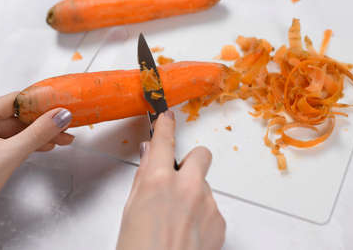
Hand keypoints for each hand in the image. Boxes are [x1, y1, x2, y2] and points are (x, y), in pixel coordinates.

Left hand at [0, 92, 73, 232]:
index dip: (41, 103)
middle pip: (18, 116)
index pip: (15, 100)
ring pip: (17, 130)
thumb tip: (60, 117)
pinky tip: (44, 145)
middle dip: (44, 123)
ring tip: (61, 138)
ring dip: (39, 135)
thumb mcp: (9, 155)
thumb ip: (38, 133)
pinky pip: (11, 141)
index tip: (61, 107)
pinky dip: (29, 143)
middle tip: (65, 125)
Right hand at [116, 110, 225, 249]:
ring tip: (177, 221)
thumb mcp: (132, 209)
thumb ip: (144, 177)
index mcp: (158, 181)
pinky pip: (212, 208)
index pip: (165, 141)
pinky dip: (202, 215)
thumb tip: (151, 154)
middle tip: (179, 179)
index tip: (167, 116)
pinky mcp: (220, 221)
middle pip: (201, 154)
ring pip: (205, 186)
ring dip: (194, 195)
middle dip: (192, 161)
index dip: (166, 125)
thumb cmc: (138, 248)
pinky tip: (188, 233)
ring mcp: (207, 203)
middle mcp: (188, 186)